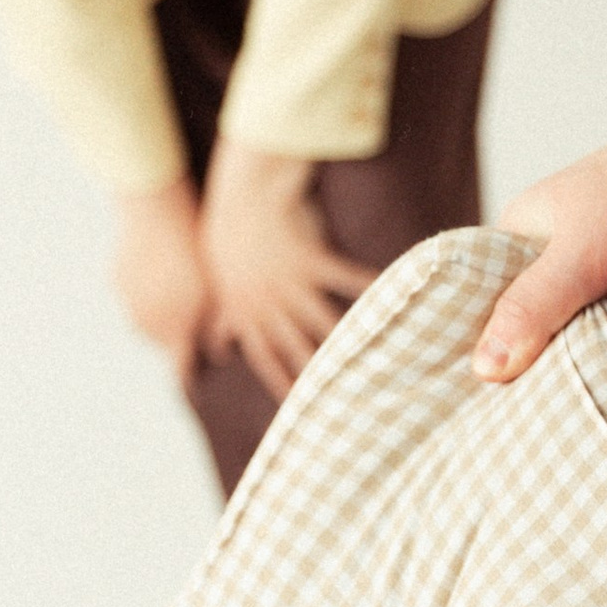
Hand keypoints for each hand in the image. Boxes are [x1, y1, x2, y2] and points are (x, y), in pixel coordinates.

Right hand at [111, 175, 211, 373]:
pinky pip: (132, 298)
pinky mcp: (115, 280)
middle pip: (162, 344)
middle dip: (177, 339)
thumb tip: (219, 353)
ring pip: (145, 323)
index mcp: (174, 330)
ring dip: (159, 318)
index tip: (194, 387)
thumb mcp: (216, 288)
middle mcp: (145, 324)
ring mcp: (127, 302)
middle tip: (193, 321)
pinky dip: (145, 294)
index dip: (188, 378)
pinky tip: (159, 272)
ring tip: (176, 293)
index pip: (180, 369)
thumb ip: (217, 325)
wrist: (155, 210)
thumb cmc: (194, 247)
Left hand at [199, 136, 373, 399]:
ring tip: (370, 357)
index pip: (264, 358)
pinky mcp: (309, 258)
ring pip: (320, 319)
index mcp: (246, 312)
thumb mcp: (221, 288)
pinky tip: (388, 294)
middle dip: (315, 372)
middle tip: (337, 396)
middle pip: (296, 346)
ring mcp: (289, 281)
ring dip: (344, 338)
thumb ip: (223, 323)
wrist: (240, 200)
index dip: (280, 383)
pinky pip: (343, 276)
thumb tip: (218, 353)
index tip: (296, 405)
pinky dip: (366, 284)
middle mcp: (268, 302)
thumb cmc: (229, 245)